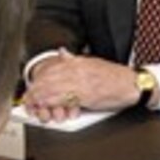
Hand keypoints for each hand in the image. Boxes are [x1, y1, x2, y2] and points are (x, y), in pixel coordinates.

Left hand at [23, 50, 141, 121]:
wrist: (132, 84)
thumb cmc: (115, 77)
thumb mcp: (93, 63)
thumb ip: (75, 60)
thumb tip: (62, 53)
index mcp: (79, 62)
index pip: (52, 69)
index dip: (39, 80)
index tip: (32, 88)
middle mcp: (79, 70)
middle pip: (51, 79)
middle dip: (36, 90)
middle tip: (27, 99)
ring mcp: (83, 82)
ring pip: (56, 89)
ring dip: (42, 97)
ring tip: (32, 104)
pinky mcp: (89, 95)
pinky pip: (67, 99)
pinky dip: (55, 103)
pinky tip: (47, 106)